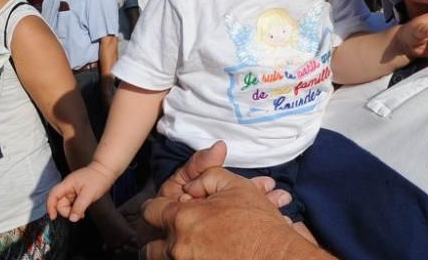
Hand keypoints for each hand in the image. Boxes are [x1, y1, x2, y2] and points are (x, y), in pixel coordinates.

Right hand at [46, 162, 114, 221]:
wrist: (106, 171)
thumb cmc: (98, 179)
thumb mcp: (89, 193)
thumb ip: (79, 206)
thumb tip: (72, 218)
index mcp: (67, 184)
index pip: (53, 195)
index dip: (50, 206)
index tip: (53, 217)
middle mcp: (68, 187)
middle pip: (59, 203)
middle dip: (66, 211)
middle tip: (78, 215)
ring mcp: (72, 191)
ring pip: (66, 205)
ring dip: (72, 212)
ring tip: (82, 214)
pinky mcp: (77, 194)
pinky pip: (72, 205)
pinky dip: (76, 210)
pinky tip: (83, 212)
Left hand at [141, 148, 320, 259]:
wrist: (277, 257)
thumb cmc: (257, 222)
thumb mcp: (234, 185)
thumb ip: (206, 175)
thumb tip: (191, 185)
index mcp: (182, 219)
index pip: (150, 211)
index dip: (157, 206)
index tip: (163, 208)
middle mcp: (178, 248)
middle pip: (150, 247)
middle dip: (157, 237)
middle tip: (169, 233)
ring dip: (171, 251)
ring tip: (187, 244)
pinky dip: (191, 257)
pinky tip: (206, 251)